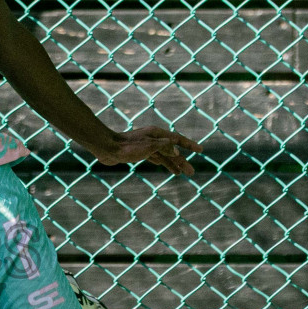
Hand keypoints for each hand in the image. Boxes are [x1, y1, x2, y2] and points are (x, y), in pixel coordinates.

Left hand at [84, 125, 203, 174]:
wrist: (106, 148)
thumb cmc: (126, 147)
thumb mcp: (148, 147)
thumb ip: (163, 147)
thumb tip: (177, 152)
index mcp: (157, 135)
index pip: (178, 139)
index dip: (190, 145)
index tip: (200, 150)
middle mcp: (154, 139)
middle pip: (172, 150)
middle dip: (182, 161)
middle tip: (192, 173)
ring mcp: (147, 146)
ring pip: (164, 156)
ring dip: (174, 164)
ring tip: (183, 174)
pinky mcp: (139, 153)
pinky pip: (156, 158)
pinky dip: (163, 164)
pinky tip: (169, 169)